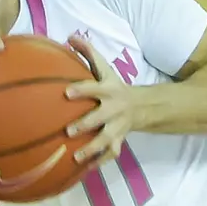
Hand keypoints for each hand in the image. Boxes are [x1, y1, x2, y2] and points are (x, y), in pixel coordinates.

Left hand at [64, 33, 134, 167]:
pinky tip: (85, 170)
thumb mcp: (104, 68)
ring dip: (92, 149)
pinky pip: (110, 154)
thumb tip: (70, 35)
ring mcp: (117, 127)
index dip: (82, 90)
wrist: (140, 107)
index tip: (66, 93)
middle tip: (69, 131)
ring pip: (106, 140)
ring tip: (76, 157)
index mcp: (108, 90)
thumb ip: (88, 52)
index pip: (94, 89)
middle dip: (86, 124)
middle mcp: (114, 109)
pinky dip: (99, 163)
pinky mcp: (118, 141)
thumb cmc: (113, 86)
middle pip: (101, 118)